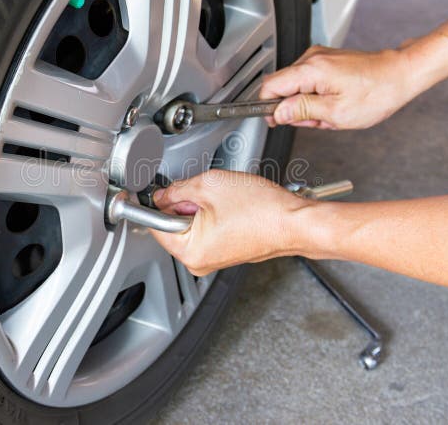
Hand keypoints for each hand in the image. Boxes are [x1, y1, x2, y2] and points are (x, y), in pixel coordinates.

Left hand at [150, 170, 315, 275]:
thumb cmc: (262, 211)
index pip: (154, 225)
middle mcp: (200, 261)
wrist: (295, 222)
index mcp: (190, 251)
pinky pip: (207, 228)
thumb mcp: (209, 185)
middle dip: (183, 203)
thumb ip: (176, 189)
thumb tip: (162, 195)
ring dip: (200, 206)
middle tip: (205, 192)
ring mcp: (214, 258)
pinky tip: (230, 206)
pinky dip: (213, 213)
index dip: (154, 202)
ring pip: (191, 224)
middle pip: (172, 224)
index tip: (152, 191)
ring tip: (223, 200)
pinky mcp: (226, 250)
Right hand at [259, 44, 419, 128]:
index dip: (268, 107)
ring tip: (329, 111)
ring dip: (305, 103)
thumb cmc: (377, 93)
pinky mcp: (326, 59)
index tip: (275, 120)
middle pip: (281, 85)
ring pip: (295, 84)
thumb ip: (302, 111)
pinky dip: (315, 95)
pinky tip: (332, 102)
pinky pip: (308, 79)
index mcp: (311, 70)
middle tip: (316, 119)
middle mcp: (312, 58)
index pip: (270, 86)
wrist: (401, 75)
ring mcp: (319, 56)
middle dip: (292, 107)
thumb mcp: (337, 113)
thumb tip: (278, 112)